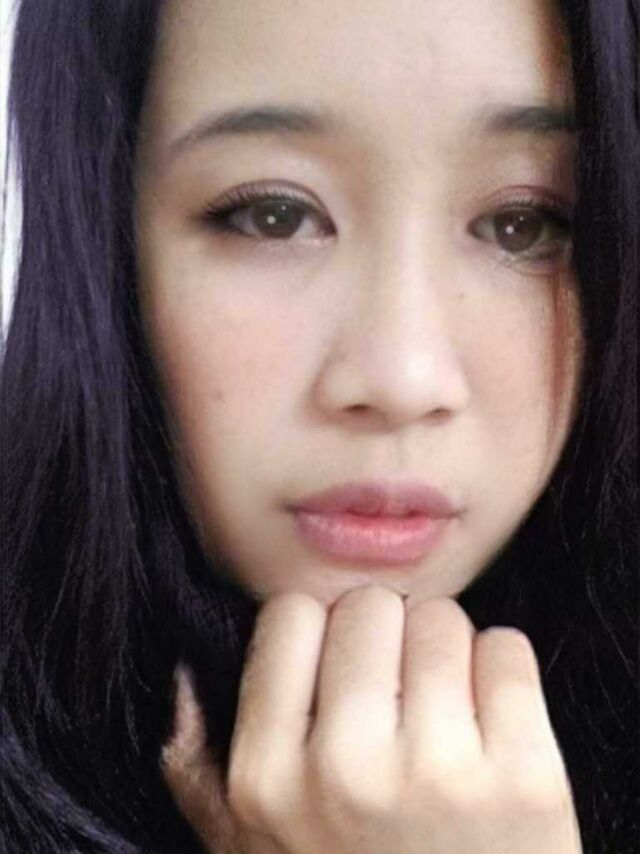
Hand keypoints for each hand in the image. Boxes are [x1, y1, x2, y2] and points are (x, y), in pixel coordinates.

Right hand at [161, 586, 582, 852]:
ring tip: (445, 714)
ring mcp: (439, 772)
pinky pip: (507, 649)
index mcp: (267, 779)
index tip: (340, 668)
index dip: (320, 633)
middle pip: (368, 605)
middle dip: (384, 636)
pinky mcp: (527, 776)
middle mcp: (346, 768)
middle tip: (398, 692)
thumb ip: (200, 770)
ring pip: (440, 618)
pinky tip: (493, 726)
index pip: (290, 613)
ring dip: (445, 653)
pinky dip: (502, 674)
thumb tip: (181, 676)